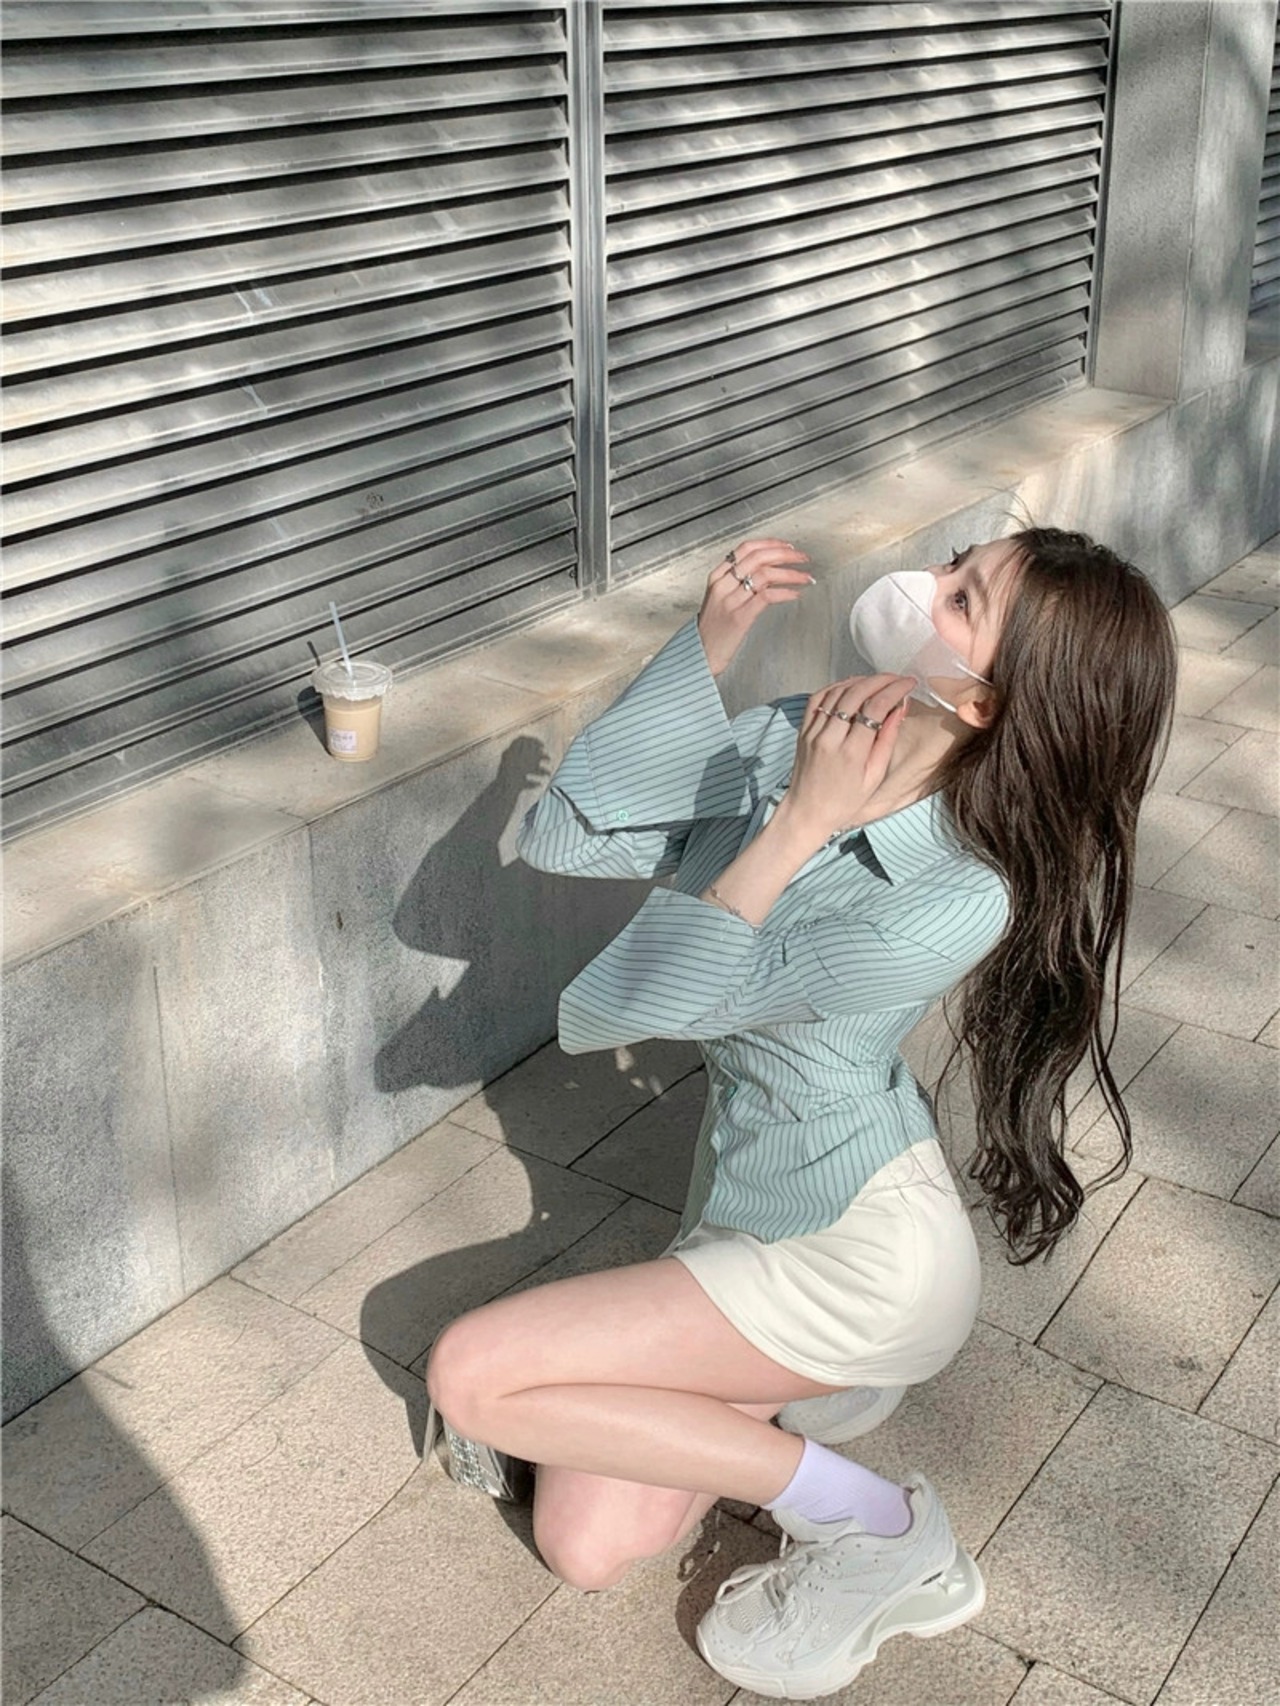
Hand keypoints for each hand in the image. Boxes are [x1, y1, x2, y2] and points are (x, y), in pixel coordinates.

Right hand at [696, 539, 812, 676]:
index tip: (787, 546)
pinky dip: (785, 592)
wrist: (701, 654)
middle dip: (786, 554)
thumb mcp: (720, 598)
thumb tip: (766, 569)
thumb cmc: (714, 628)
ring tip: (806, 577)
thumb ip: (737, 582)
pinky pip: (766, 596)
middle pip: (758, 558)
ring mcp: (730, 601)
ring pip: (765, 575)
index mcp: (717, 577)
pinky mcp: (740, 617)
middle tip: (803, 558)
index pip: (746, 548)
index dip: (770, 543)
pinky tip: (795, 594)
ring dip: (791, 573)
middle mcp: (722, 585)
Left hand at [779, 674, 916, 840]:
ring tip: (879, 680)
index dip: (895, 690)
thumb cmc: (845, 801)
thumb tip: (900, 709)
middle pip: (856, 693)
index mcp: (852, 753)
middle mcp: (830, 738)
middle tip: (897, 678)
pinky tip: (851, 685)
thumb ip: (887, 740)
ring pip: (837, 692)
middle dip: (881, 680)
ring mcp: (813, 732)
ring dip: (860, 680)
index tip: (909, 684)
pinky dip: (836, 686)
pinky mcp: (803, 730)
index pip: (875, 707)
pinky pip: (818, 698)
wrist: (807, 812)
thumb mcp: (874, 776)